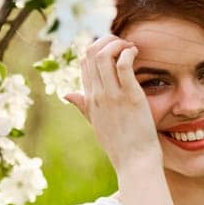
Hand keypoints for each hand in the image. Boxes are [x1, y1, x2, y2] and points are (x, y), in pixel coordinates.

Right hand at [63, 35, 162, 172]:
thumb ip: (83, 107)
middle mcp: (98, 94)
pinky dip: (128, 53)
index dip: (97, 49)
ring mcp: (112, 95)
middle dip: (107, 41)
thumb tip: (67, 94)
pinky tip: (136, 54)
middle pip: (91, 53)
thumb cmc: (120, 147)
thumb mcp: (96, 125)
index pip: (84, 62)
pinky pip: (123, 64)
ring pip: (104, 55)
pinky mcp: (130, 97)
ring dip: (118, 44)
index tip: (115, 52)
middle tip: (124, 46)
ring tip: (131, 48)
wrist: (135, 163)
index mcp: (90, 99)